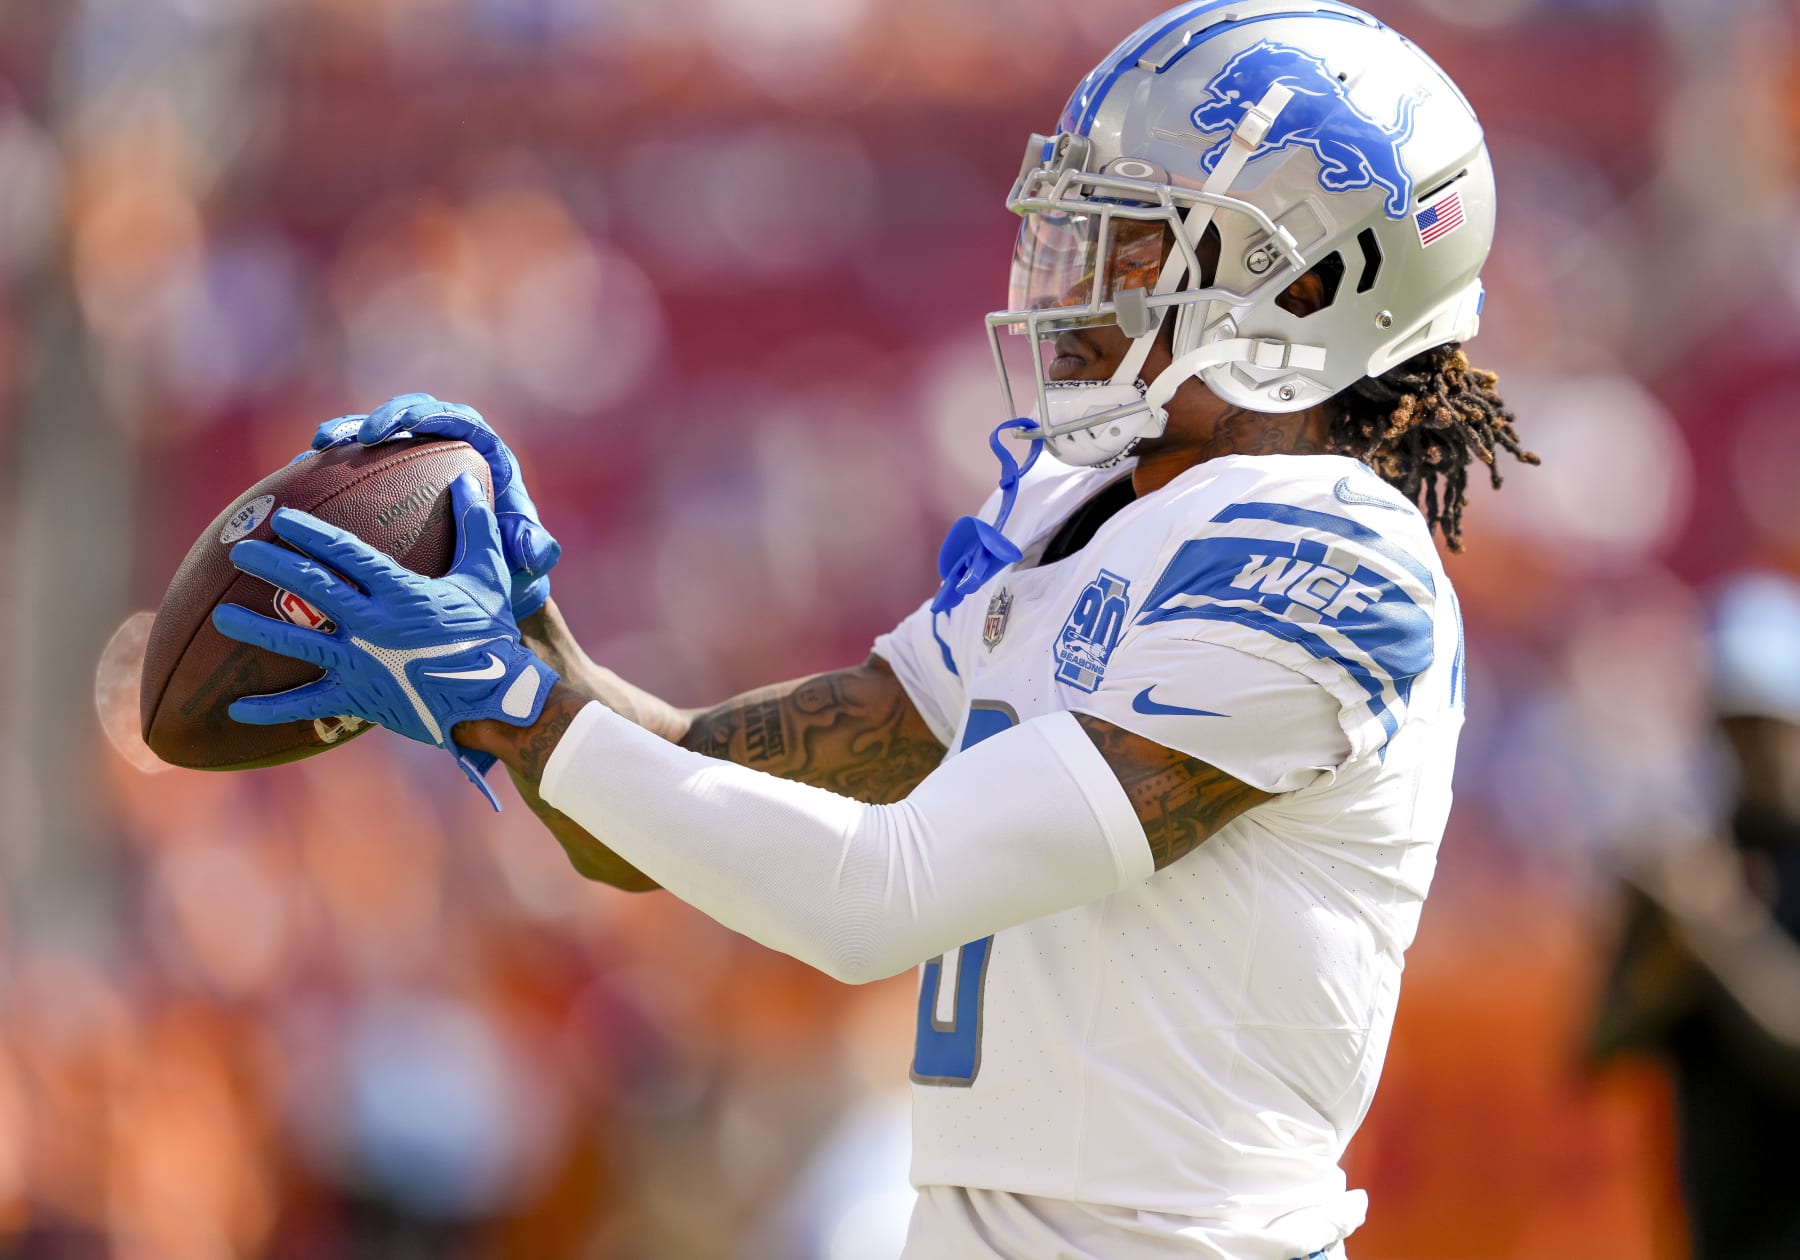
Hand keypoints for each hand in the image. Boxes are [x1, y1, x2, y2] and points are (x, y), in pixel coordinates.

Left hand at [212, 473, 558, 809]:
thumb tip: (463, 479)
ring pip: (298, 642)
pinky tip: (236, 708)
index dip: (311, 534)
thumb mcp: (486, 576)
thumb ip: (474, 527)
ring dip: (256, 629)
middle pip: (312, 589)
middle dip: (273, 566)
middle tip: (239, 552)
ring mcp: (362, 663)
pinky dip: (273, 708)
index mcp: (400, 592)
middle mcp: (373, 625)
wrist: (497, 700)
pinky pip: (309, 704)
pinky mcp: (360, 698)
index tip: (281, 518)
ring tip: (219, 618)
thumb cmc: (493, 636)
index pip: (346, 554)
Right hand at [307, 392, 561, 619]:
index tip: (411, 424)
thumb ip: (533, 550)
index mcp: (486, 455)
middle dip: (387, 417)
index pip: (461, 421)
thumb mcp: (524, 558)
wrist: (487, 575)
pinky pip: (355, 461)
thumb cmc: (508, 560)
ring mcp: (414, 461)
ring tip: (320, 445)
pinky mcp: (386, 478)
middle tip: (363, 435)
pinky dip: (330, 462)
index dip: (434, 415)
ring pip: (378, 433)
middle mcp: (448, 449)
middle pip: (415, 415)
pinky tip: (301, 471)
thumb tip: (538, 548)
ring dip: (348, 432)